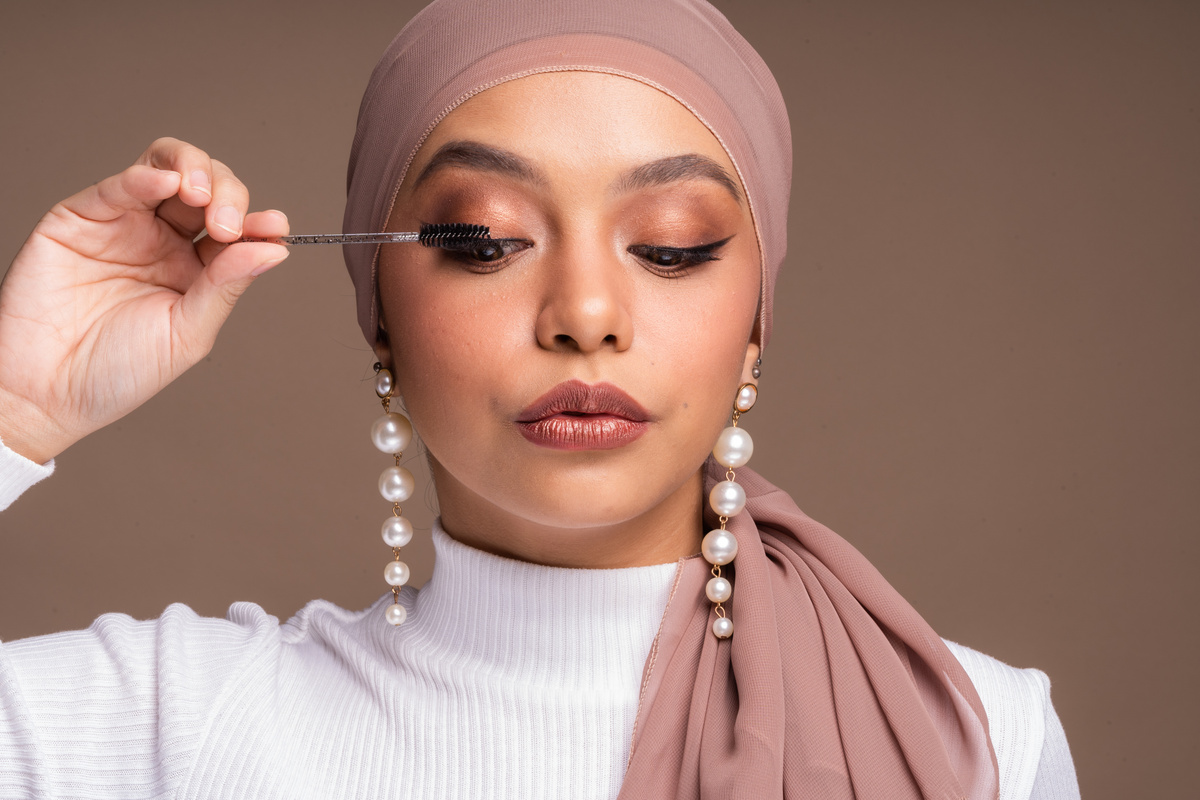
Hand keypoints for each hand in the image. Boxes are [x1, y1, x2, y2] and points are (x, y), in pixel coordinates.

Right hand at [0, 137, 289, 463]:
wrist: (46, 393)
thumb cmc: (116, 372)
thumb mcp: (187, 333)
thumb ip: (227, 286)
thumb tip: (275, 249)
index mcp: (195, 270)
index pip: (235, 229)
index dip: (257, 222)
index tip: (273, 227)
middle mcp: (163, 241)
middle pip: (208, 188)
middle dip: (228, 194)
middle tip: (227, 224)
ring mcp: (124, 225)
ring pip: (168, 169)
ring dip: (195, 171)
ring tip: (202, 197)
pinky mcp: (81, 217)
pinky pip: (119, 185)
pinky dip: (146, 175)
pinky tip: (168, 184)